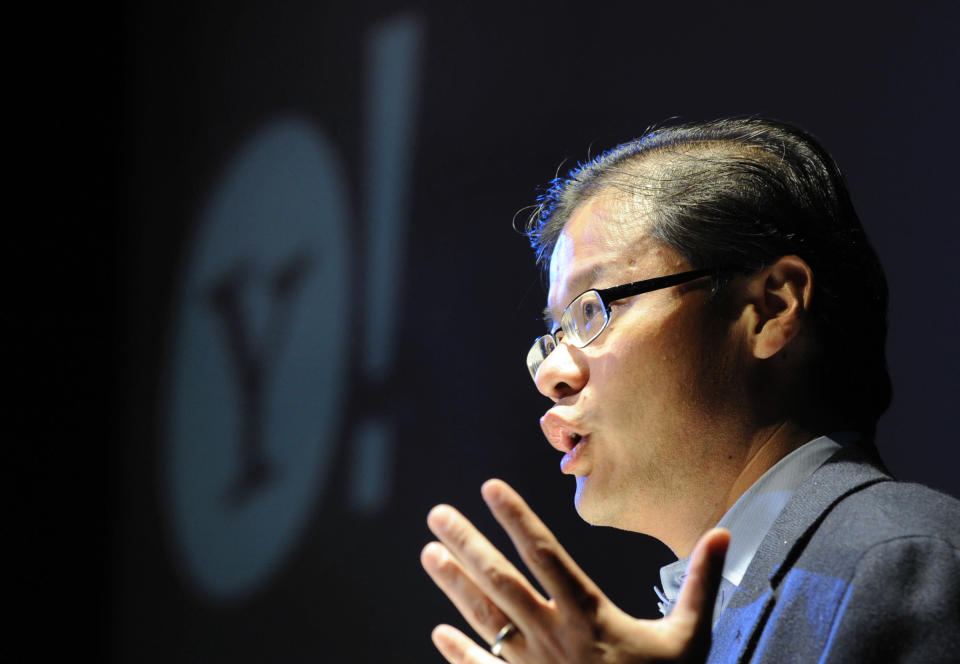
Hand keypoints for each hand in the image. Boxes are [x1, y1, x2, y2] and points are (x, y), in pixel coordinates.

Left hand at [421, 479, 728, 663]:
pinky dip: (460, 653)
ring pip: (486, 617)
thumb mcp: (690, 639)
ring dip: (454, 585)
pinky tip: (440, 633)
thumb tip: (722, 532)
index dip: (516, 517)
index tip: (490, 488)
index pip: (544, 554)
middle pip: (501, 580)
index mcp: (590, 615)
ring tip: (429, 553)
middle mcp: (554, 637)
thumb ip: (700, 583)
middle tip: (437, 514)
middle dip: (467, 543)